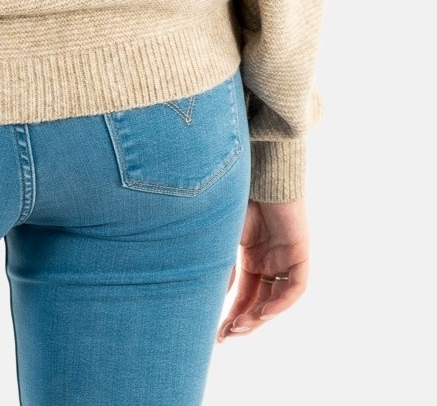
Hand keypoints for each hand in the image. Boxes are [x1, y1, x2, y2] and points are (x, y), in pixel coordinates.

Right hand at [216, 197, 309, 340]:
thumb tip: (211, 297)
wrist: (258, 174)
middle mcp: (270, 263)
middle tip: (228, 335)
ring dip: (260, 317)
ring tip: (241, 327)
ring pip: (277, 300)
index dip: (232, 316)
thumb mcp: (225, 239)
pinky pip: (295, 288)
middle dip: (244, 321)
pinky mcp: (299, 255)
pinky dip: (281, 303)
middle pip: (260, 303)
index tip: (218, 335)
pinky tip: (264, 313)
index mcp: (251, 259)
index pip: (244, 296)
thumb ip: (222, 267)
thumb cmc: (236, 199)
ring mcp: (285, 260)